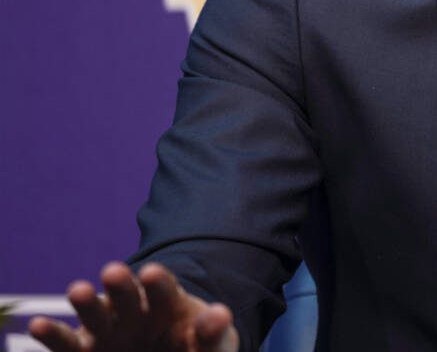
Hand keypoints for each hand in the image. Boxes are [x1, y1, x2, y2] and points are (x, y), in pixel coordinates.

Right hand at [28, 261, 238, 351]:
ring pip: (96, 313)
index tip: (152, 273)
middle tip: (113, 271)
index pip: (163, 289)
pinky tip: (37, 325)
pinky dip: (53, 334)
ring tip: (78, 291)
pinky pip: (67, 344)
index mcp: (168, 303)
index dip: (158, 282)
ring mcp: (109, 330)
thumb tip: (221, 314)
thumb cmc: (195, 348)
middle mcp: (135, 311)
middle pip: (127, 295)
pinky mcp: (87, 351)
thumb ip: (212, 331)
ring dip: (87, 303)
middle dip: (121, 284)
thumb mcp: (211, 343)